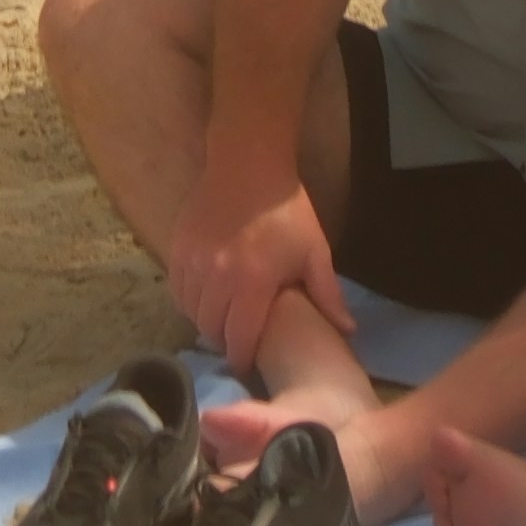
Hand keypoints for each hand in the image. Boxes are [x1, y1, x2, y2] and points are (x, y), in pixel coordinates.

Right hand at [170, 173, 343, 375]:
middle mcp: (217, 278)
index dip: (244, 359)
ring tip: (223, 318)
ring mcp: (193, 262)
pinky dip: (189, 300)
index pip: (239, 341)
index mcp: (252, 283)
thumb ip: (327, 294)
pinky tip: (205, 297)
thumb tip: (348, 332)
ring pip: (191, 312)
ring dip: (206, 321)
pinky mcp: (177, 248)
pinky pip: (177, 290)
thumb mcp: (314, 250)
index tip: (251, 363)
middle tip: (238, 339)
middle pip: (212, 331)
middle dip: (225, 342)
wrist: (248, 161)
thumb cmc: (286, 209)